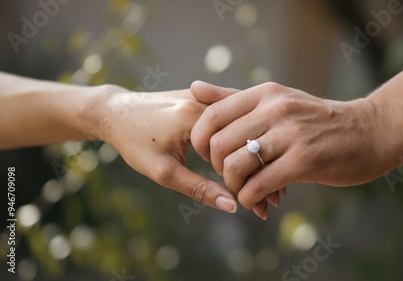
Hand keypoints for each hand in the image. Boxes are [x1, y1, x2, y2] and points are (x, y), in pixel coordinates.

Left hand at [87, 86, 237, 213]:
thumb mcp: (164, 172)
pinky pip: (227, 112)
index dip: (243, 169)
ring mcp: (203, 94)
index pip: (236, 145)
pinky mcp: (200, 94)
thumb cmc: (134, 143)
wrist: (114, 112)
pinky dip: (235, 129)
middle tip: (258, 180)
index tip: (247, 190)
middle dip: (252, 155)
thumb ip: (199, 189)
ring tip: (248, 166)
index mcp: (194, 116)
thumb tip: (231, 205)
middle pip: (243, 129)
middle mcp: (203, 100)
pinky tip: (239, 146)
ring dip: (246, 140)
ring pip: (238, 119)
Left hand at [191, 81, 386, 211]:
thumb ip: (234, 97)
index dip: (201, 142)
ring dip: (233, 186)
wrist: (370, 132)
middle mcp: (276, 109)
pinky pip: (258, 185)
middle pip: (219, 145)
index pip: (210, 115)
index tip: (212, 156)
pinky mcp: (304, 161)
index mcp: (265, 93)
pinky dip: (250, 199)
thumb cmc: (318, 120)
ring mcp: (291, 135)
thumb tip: (194, 87)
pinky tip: (258, 201)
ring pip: (235, 166)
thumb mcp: (278, 100)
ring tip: (245, 190)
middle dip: (217, 168)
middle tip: (231, 176)